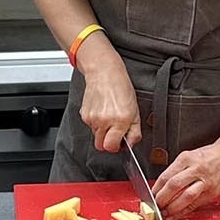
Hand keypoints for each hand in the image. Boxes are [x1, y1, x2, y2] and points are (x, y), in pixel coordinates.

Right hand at [76, 37, 140, 152]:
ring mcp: (93, 118)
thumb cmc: (121, 88)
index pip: (111, 147)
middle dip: (107, 141)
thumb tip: (131, 144)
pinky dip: (96, 122)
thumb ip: (135, 131)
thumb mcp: (135, 110)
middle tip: (114, 132)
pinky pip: (90, 126)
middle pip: (100, 146)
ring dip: (102, 130)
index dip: (115, 147)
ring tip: (109, 116)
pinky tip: (102, 111)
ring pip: (95, 135)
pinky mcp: (84, 114)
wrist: (104, 72)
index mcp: (120, 120)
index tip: (119, 142)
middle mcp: (105, 120)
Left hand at [153, 136, 219, 218]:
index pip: (167, 175)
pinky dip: (184, 211)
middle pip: (174, 186)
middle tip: (155, 206)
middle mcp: (196, 169)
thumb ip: (177, 170)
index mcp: (187, 159)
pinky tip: (176, 214)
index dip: (156, 188)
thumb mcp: (190, 156)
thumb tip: (162, 186)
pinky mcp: (212, 192)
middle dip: (162, 199)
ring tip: (164, 212)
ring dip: (172, 207)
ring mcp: (205, 182)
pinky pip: (195, 204)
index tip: (150, 196)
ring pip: (185, 197)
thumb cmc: (209, 156)